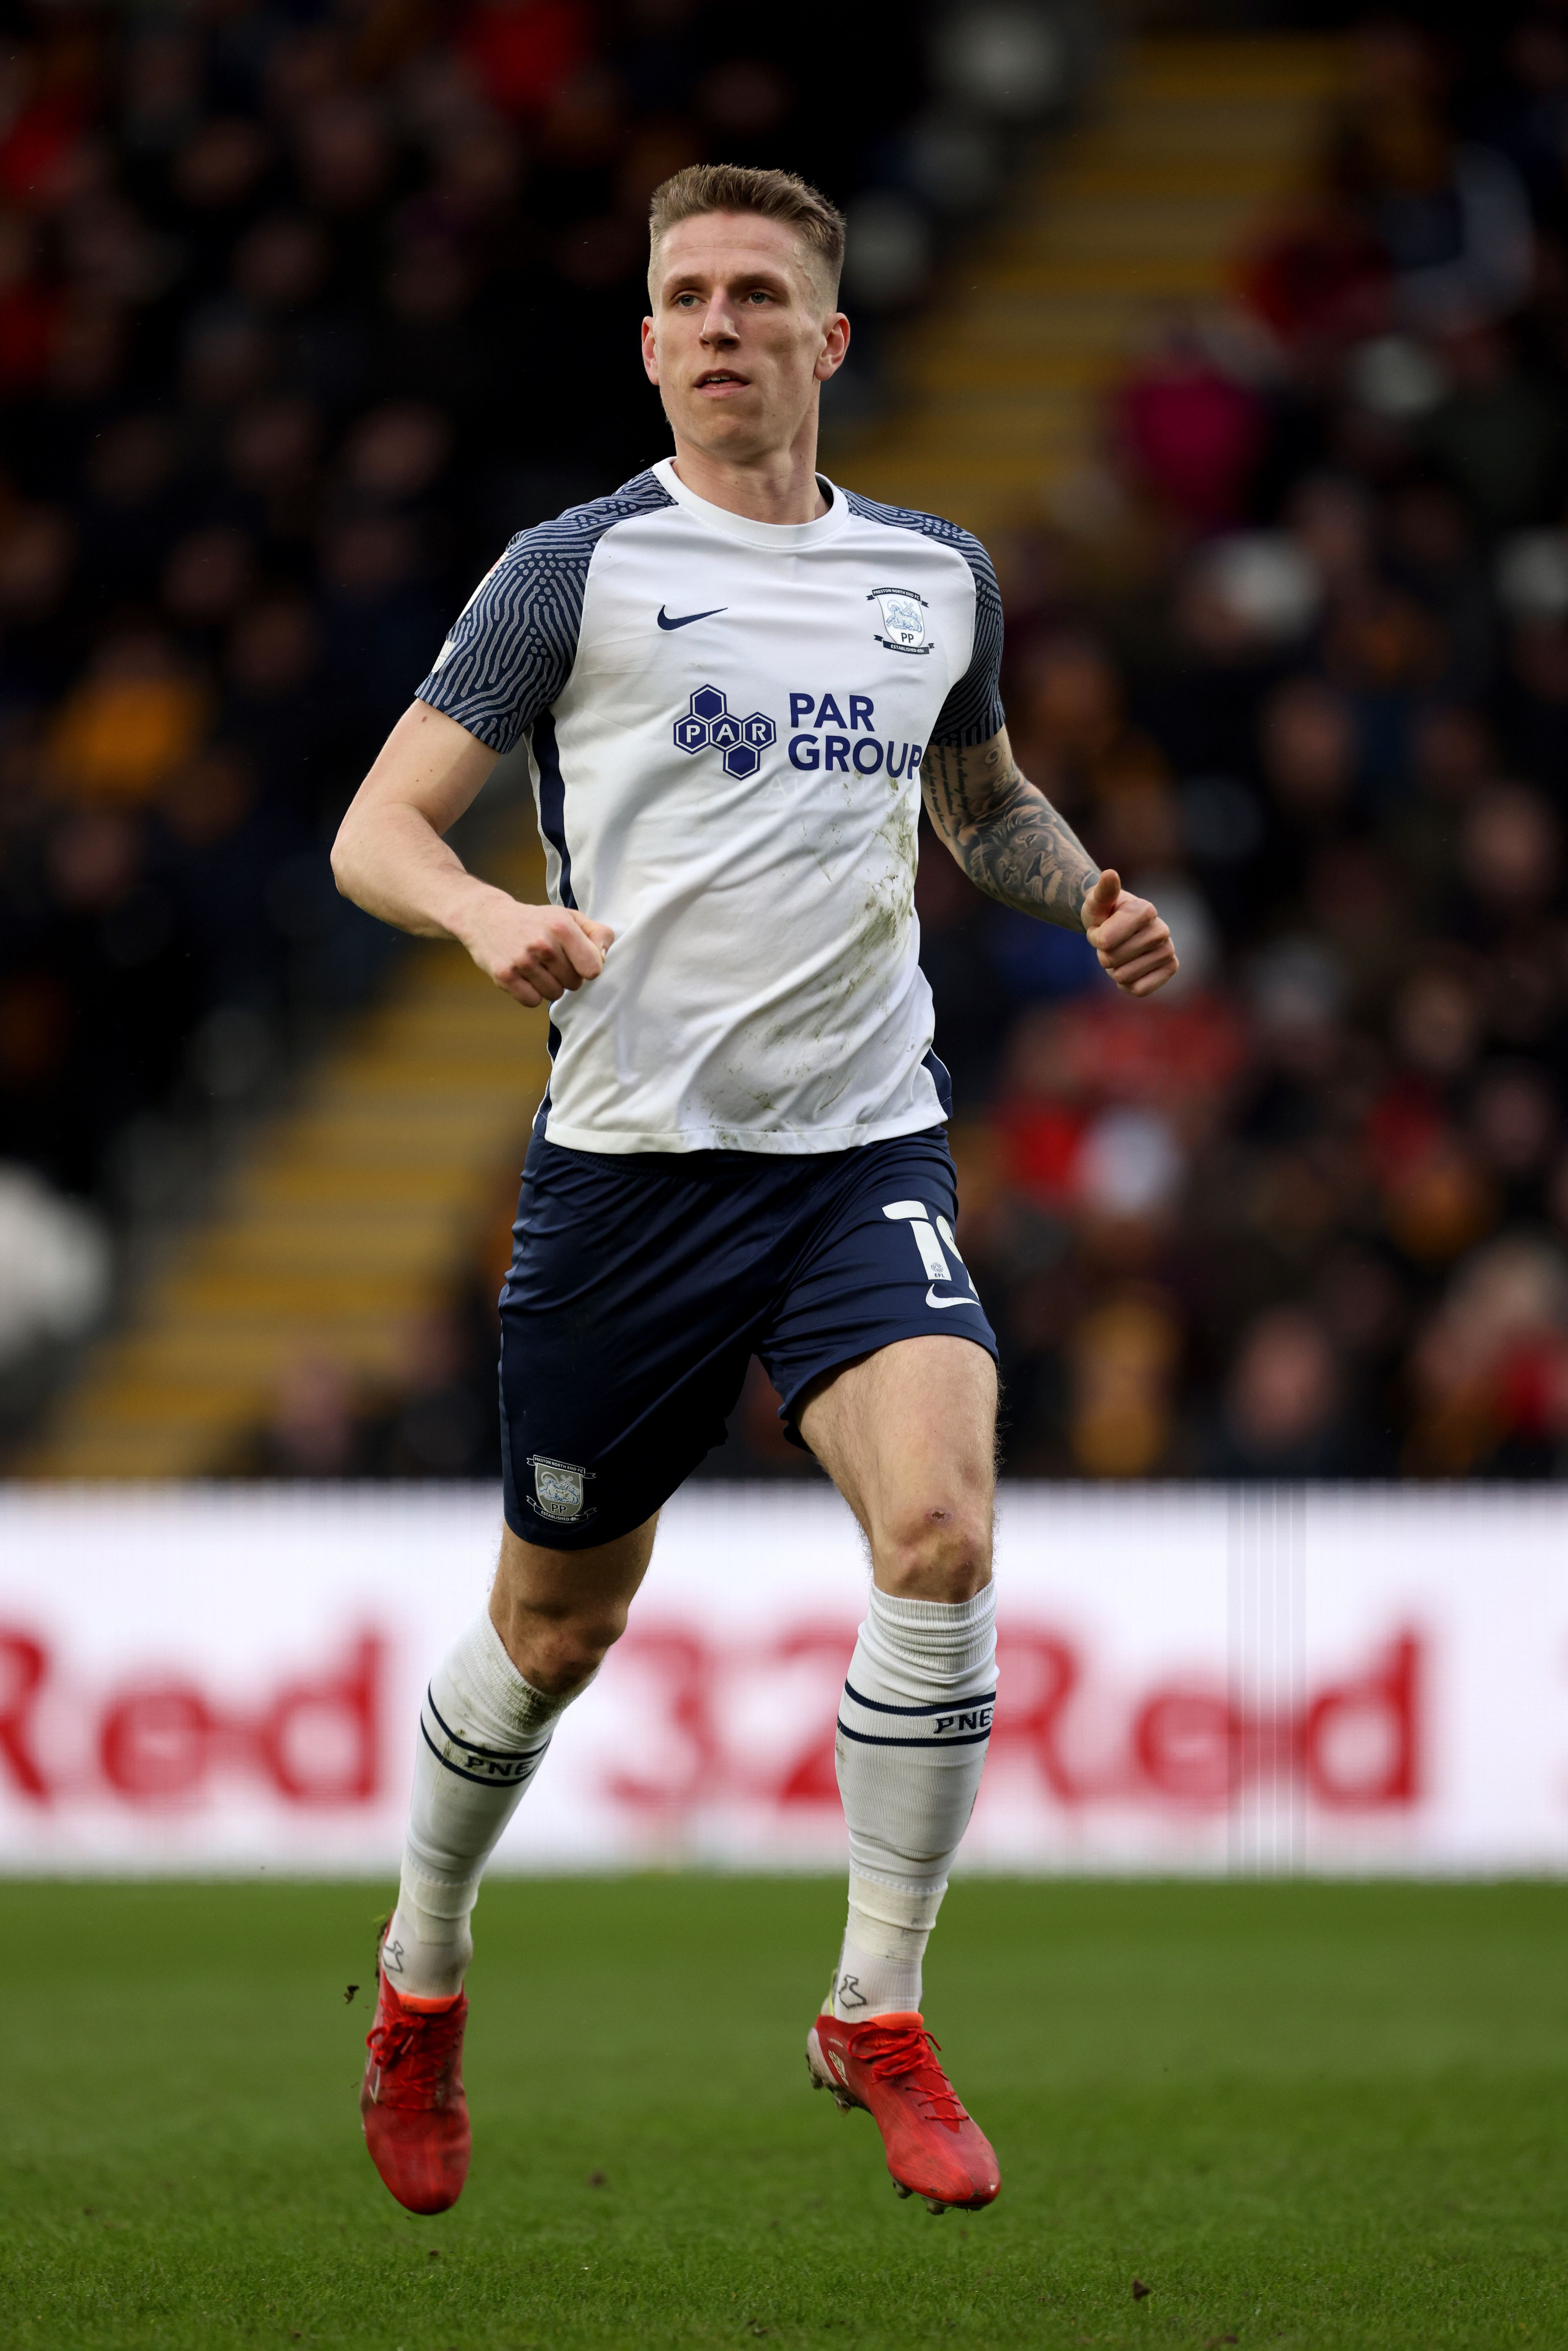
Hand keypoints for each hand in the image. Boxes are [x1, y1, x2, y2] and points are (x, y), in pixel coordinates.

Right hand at [456, 888, 614, 1006]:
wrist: (487, 917)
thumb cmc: (536, 921)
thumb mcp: (568, 917)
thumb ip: (596, 933)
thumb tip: (603, 957)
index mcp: (561, 926)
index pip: (593, 969)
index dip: (588, 967)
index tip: (577, 959)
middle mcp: (542, 944)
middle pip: (574, 984)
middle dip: (567, 975)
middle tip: (552, 960)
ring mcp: (522, 961)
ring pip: (554, 995)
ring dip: (549, 985)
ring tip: (537, 966)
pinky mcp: (504, 976)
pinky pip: (532, 1001)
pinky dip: (531, 993)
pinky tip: (524, 976)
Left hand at [1082, 869, 1178, 997]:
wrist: (1117, 927)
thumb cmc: (1104, 913)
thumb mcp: (1096, 902)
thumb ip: (1103, 891)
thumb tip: (1110, 874)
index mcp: (1145, 910)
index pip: (1105, 942)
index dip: (1096, 938)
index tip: (1101, 929)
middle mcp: (1162, 930)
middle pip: (1112, 960)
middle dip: (1103, 954)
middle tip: (1111, 943)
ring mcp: (1168, 950)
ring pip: (1123, 977)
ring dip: (1114, 969)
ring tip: (1121, 953)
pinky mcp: (1171, 968)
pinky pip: (1139, 989)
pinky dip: (1127, 985)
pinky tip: (1130, 969)